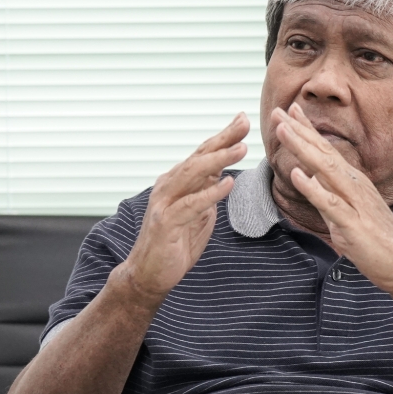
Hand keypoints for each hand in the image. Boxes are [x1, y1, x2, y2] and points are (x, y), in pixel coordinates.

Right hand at [121, 113, 249, 301]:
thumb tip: (224, 176)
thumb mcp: (198, 213)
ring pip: (193, 174)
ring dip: (218, 160)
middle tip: (243, 122)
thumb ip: (207, 193)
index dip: (223, 137)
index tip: (242, 119)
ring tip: (240, 148)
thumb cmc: (175, 243)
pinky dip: (210, 193)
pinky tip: (227, 184)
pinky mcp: (165, 223)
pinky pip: (190, 205)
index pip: (202, 154)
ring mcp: (165, 203)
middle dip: (222, 139)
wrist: (149, 274)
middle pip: (198, 157)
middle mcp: (168, 186)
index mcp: (177, 182)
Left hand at [272, 104, 392, 311]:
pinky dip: (313, 189)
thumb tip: (310, 180)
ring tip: (283, 131)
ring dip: (303, 149)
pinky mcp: (353, 224)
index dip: (307, 130)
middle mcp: (354, 186)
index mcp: (352, 182)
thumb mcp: (347, 214)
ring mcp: (354, 203)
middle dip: (299, 131)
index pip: (326, 150)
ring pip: (325, 170)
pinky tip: (297, 175)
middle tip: (279, 110)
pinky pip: (330, 204)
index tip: (290, 110)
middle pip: (323, 152)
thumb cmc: (378, 241)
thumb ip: (328, 196)